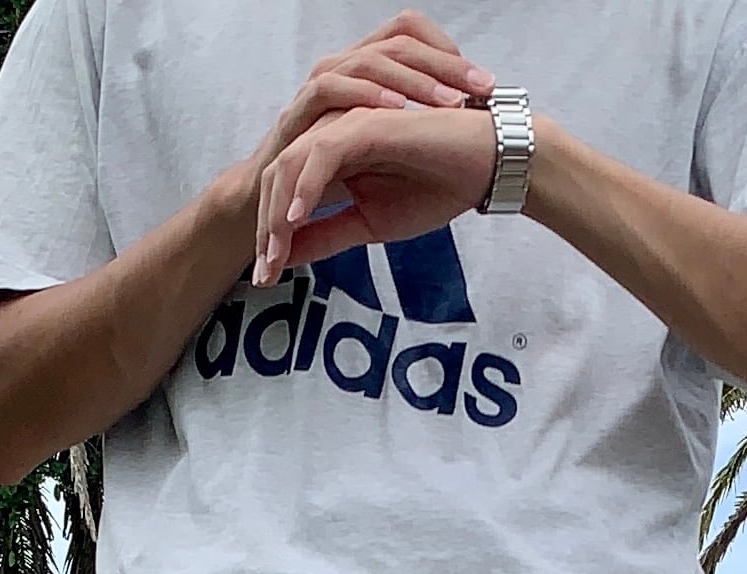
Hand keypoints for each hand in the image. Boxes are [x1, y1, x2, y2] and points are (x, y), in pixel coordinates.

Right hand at [247, 13, 493, 180]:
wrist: (268, 209)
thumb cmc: (327, 183)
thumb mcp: (382, 161)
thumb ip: (413, 140)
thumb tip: (466, 136)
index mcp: (367, 77)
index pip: (413, 43)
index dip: (450, 58)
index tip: (488, 88)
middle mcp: (344, 71)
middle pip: (398, 43)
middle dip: (444, 65)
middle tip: (482, 88)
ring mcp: (319, 87)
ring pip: (368, 60)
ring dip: (411, 80)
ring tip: (449, 101)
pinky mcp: (297, 112)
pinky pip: (330, 89)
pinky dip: (364, 94)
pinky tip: (395, 110)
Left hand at [253, 106, 497, 284]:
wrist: (483, 167)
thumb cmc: (435, 188)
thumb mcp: (371, 224)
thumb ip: (328, 235)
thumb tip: (286, 258)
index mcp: (331, 156)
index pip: (285, 192)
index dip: (271, 234)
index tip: (266, 277)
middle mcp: (331, 135)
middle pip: (277, 177)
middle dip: (266, 227)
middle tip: (263, 273)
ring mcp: (346, 125)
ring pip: (292, 164)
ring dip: (279, 211)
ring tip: (275, 254)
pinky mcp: (365, 123)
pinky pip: (323, 153)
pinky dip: (306, 185)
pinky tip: (298, 219)